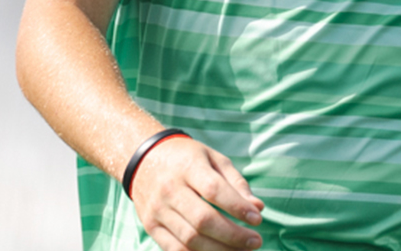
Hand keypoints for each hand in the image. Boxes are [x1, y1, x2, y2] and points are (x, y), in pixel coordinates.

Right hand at [129, 136, 265, 250]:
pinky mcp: (151, 226)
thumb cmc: (187, 159)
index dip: (237, 207)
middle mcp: (170, 189)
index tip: (257, 219)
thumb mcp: (213, 159)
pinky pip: (175, 249)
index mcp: (188, 167)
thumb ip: (236, 183)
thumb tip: (257, 208)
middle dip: (233, 235)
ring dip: (220, 250)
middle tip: (255, 241)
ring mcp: (158, 210)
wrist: (144, 159)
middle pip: (203, 220)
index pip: (214, 190)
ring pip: (190, 239)